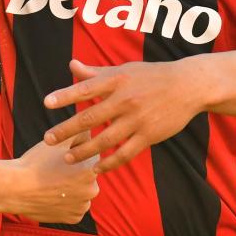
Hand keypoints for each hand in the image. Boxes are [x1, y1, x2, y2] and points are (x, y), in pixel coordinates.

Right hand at [6, 133, 98, 222]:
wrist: (15, 189)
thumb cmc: (37, 162)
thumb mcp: (59, 141)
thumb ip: (80, 132)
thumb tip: (91, 129)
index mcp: (91, 170)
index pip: (89, 156)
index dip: (74, 154)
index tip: (59, 157)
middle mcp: (92, 191)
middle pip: (86, 175)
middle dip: (76, 171)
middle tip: (55, 169)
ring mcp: (83, 207)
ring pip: (81, 191)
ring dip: (73, 187)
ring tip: (54, 182)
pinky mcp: (73, 219)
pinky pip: (74, 206)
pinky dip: (67, 201)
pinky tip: (54, 194)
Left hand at [42, 58, 208, 173]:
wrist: (188, 86)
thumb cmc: (152, 76)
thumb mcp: (125, 70)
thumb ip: (96, 72)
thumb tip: (71, 66)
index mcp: (118, 80)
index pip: (86, 88)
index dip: (66, 95)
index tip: (47, 103)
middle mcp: (125, 99)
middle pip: (90, 117)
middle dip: (67, 129)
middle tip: (48, 138)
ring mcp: (137, 119)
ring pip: (105, 140)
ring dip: (84, 151)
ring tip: (68, 158)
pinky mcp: (149, 135)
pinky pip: (125, 153)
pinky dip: (110, 163)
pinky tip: (97, 169)